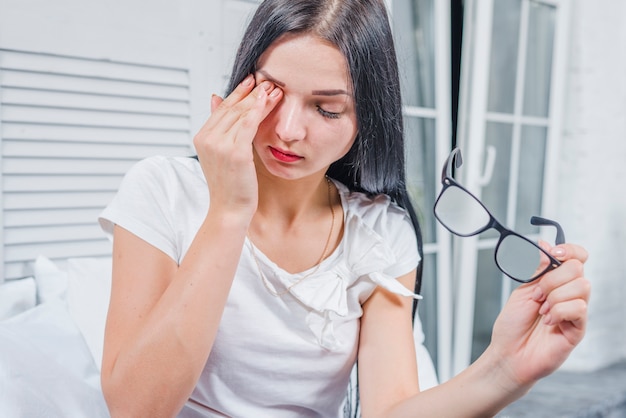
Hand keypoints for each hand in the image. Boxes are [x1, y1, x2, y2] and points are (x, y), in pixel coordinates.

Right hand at [193, 75, 282, 218]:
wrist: (229, 209)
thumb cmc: (230, 185)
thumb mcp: (220, 152)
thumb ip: (218, 126)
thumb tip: (215, 97)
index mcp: (202, 137)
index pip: (222, 108)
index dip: (238, 92)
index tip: (252, 81)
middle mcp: (207, 139)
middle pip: (232, 108)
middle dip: (251, 93)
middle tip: (267, 80)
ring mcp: (220, 145)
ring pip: (241, 114)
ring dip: (258, 99)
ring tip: (273, 88)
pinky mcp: (235, 152)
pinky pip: (248, 125)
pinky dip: (258, 110)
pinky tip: (267, 100)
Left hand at [489, 243, 589, 388]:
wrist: (508, 353)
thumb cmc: (513, 324)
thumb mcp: (522, 290)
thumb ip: (536, 269)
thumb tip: (545, 244)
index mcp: (556, 281)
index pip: (576, 257)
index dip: (569, 250)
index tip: (554, 253)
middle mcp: (569, 293)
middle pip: (577, 268)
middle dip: (552, 279)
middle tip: (537, 295)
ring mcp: (575, 311)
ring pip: (581, 286)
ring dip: (554, 296)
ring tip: (542, 310)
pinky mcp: (578, 328)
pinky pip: (578, 308)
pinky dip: (559, 312)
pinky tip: (549, 321)